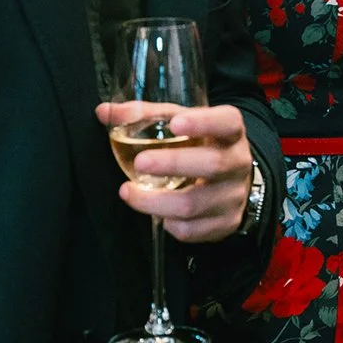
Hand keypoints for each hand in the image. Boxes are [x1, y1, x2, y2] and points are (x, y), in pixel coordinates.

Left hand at [94, 101, 253, 243]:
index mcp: (230, 133)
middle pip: (211, 164)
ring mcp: (233, 196)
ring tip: (128, 191)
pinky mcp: (226, 223)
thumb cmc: (200, 146)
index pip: (228, 122)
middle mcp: (238, 163)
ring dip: (156, 201)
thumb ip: (146, 116)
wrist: (233, 181)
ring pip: (195, 203)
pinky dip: (169, 224)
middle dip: (173, 164)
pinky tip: (158, 216)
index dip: (204, 122)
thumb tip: (104, 112)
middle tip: (140, 163)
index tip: (176, 123)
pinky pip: (193, 230)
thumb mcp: (181, 125)